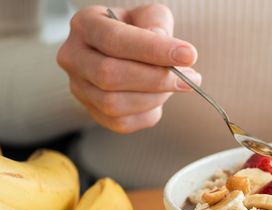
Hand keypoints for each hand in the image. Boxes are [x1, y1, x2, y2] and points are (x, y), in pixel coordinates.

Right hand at [57, 4, 200, 132]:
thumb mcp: (150, 16)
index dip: (153, 50)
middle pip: (110, 76)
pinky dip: (148, 114)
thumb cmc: (137, 31)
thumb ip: (158, 25)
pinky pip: (122, 123)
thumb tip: (169, 51)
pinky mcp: (92, 112)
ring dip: (155, 97)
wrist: (124, 52)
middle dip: (156, 79)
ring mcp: (79, 88)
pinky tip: (159, 98)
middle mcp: (73, 57)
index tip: (188, 56)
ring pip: (114, 104)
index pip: (115, 40)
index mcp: (85, 25)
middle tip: (190, 78)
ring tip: (176, 85)